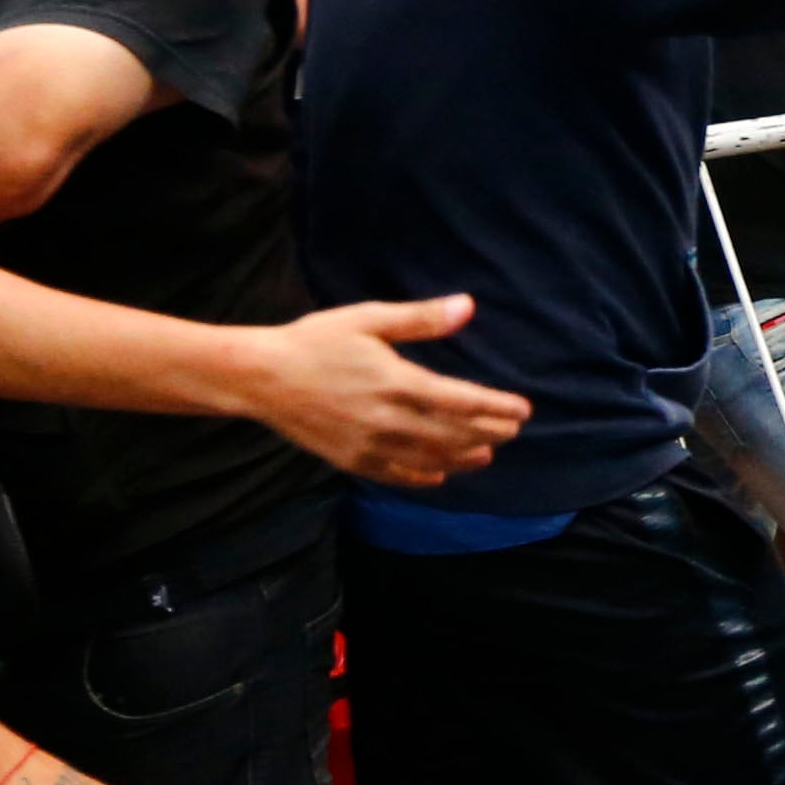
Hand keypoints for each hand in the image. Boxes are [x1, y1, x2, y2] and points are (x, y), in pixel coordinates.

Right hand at [254, 292, 531, 481]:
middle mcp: (389, 421)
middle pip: (453, 434)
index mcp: (397, 382)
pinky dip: (421, 478)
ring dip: (463, 458)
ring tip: (487, 455)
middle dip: (489, 433)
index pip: (463, 402)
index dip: (498, 408)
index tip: (523, 410)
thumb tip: (467, 307)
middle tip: (512, 431)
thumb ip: (421, 319)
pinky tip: (438, 476)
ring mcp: (370, 446)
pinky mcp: (352, 461)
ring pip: (430, 460)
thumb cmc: (316, 341)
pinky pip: (395, 476)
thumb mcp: (369, 319)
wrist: (261, 377)